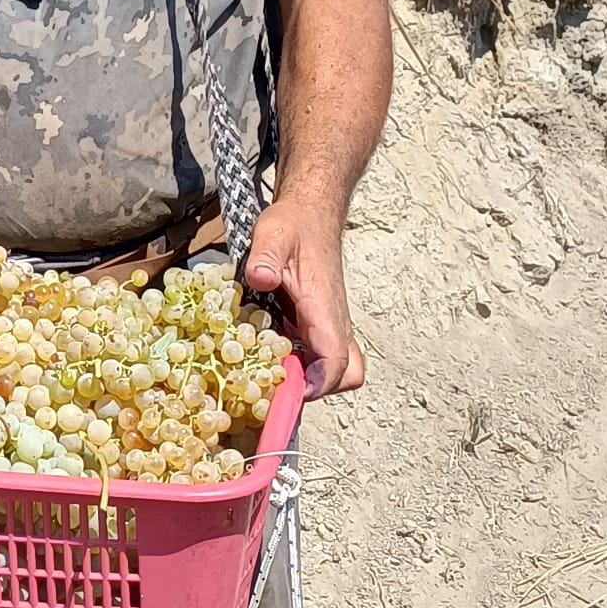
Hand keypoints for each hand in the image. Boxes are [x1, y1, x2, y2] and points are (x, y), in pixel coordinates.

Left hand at [242, 196, 363, 399]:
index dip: (319, 383)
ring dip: (309, 379)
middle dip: (318, 389)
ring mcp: (328, 325)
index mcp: (325, 308)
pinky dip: (302, 365)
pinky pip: (321, 356)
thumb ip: (266, 256)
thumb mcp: (273, 234)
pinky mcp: (318, 324)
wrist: (311, 215)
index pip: (336, 359)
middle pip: (346, 374)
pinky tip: (268, 355)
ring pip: (337, 368)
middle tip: (277, 384)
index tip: (291, 392)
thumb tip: (260, 278)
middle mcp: (333, 322)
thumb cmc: (294, 226)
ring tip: (269, 373)